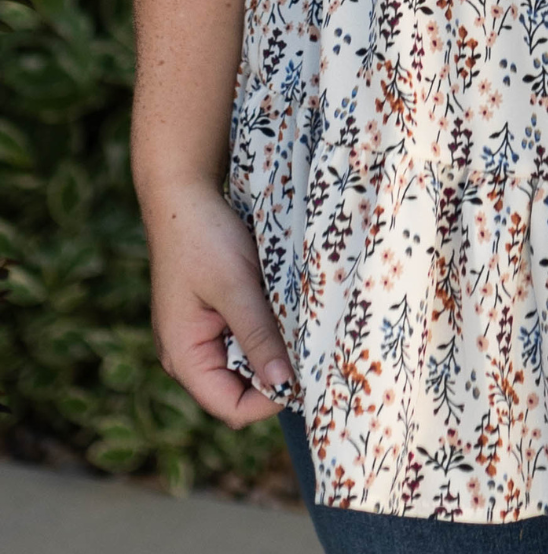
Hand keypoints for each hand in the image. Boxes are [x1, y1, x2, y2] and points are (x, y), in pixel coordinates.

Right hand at [143, 180, 295, 426]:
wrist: (183, 195)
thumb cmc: (204, 239)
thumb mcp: (236, 287)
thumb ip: (258, 335)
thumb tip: (285, 385)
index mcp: (184, 357)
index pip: (231, 407)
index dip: (271, 399)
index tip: (306, 373)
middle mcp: (188, 355)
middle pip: (241, 388)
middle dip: (276, 372)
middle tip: (310, 346)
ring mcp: (200, 336)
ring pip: (247, 361)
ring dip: (274, 347)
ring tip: (298, 322)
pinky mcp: (213, 316)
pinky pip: (245, 336)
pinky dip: (268, 327)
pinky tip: (283, 306)